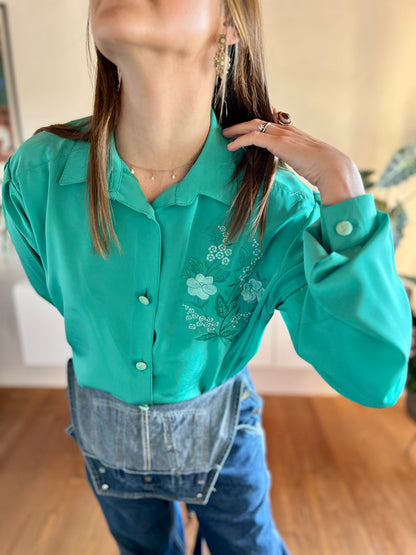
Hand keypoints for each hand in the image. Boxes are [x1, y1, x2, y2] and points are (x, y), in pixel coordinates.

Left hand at [221, 106, 365, 204]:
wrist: (331, 166)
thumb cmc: (322, 167)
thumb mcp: (306, 159)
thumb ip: (296, 157)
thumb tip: (295, 164)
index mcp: (293, 132)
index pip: (273, 119)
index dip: (259, 119)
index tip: (247, 121)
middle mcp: (286, 129)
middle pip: (259, 120)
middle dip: (242, 123)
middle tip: (229, 129)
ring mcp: (282, 134)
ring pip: (253, 125)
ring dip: (237, 129)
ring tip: (226, 135)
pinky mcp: (277, 143)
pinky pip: (253, 137)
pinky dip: (240, 140)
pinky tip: (231, 147)